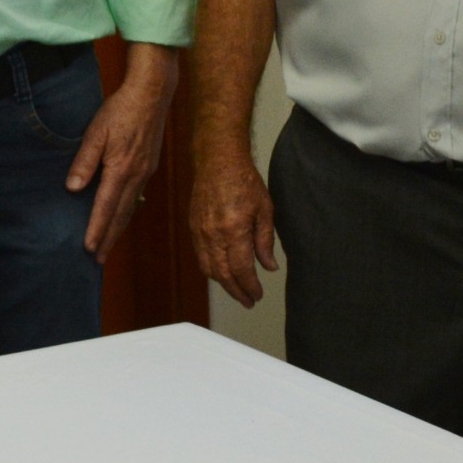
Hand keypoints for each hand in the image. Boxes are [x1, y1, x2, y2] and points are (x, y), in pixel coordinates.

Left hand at [64, 51, 176, 258]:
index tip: (88, 248)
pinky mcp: (149, 166)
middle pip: (121, 215)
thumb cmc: (121, 110)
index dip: (96, 229)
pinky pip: (137, 196)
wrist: (152, 94)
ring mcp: (145, 172)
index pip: (105, 207)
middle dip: (109, 238)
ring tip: (108, 245)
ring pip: (130, 208)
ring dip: (118, 228)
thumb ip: (84, 161)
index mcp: (121, 169)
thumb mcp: (96, 132)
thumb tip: (72, 188)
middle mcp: (136, 176)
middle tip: (98, 260)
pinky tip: (122, 215)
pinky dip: (127, 212)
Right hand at [189, 129, 278, 307]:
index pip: (241, 270)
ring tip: (237, 290)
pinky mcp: (193, 228)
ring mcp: (200, 232)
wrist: (218, 162)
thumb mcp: (265, 210)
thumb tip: (268, 267)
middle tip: (249, 301)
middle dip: (237, 292)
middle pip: (223, 275)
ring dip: (223, 284)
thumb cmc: (244, 181)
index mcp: (234, 230)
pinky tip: (223, 272)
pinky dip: (212, 270)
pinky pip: (201, 257)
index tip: (257, 295)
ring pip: (209, 269)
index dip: (250, 287)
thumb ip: (265, 241)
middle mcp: (214, 235)